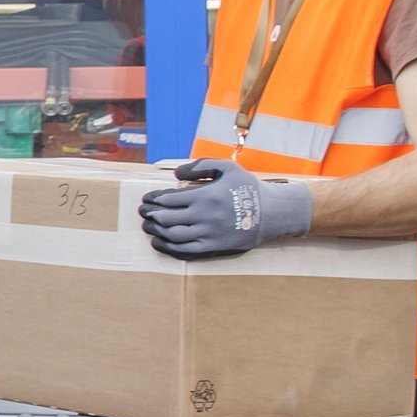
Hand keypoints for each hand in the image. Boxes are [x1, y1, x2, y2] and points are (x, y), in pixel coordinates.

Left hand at [139, 158, 313, 257]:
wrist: (274, 213)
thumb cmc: (248, 188)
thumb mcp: (228, 168)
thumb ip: (201, 165)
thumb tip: (176, 174)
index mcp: (206, 195)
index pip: (168, 199)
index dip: (152, 199)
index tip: (146, 199)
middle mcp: (205, 216)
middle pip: (166, 218)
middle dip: (150, 215)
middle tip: (143, 212)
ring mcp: (209, 233)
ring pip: (172, 235)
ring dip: (156, 231)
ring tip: (148, 226)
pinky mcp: (214, 247)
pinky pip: (185, 251)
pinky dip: (167, 247)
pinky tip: (158, 242)